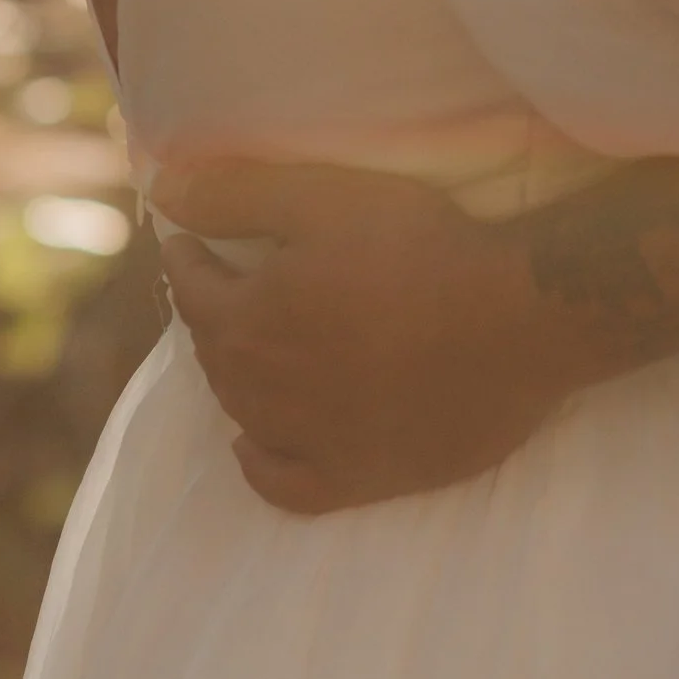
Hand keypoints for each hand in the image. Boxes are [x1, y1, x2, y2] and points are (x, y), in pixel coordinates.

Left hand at [152, 158, 578, 515]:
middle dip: (209, 316)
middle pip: (215, 353)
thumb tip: (165, 193)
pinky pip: (284, 485)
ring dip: (232, 377)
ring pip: (243, 412)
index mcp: (253, 319)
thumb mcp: (327, 199)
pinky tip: (254, 445)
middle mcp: (266, 389)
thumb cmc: (420, 249)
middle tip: (218, 289)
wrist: (514, 323)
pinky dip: (259, 464)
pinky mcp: (356, 478)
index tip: (187, 244)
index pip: (193, 291)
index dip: (186, 261)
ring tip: (241, 349)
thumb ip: (241, 196)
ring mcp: (310, 442)